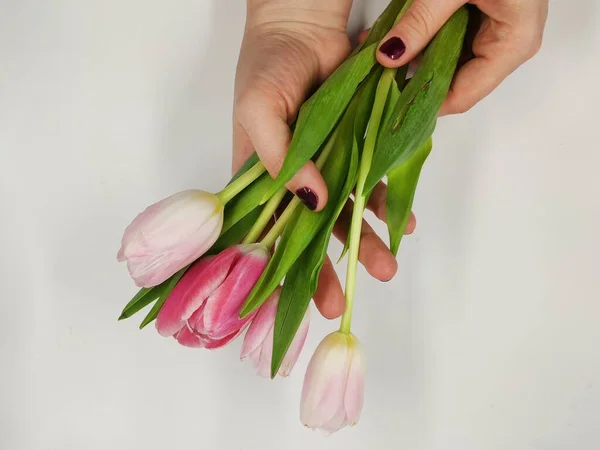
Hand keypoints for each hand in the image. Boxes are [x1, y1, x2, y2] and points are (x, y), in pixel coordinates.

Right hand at [233, 1, 413, 318]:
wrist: (303, 26)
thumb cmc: (268, 67)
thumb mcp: (260, 112)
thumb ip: (279, 159)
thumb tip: (313, 203)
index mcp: (261, 180)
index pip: (267, 235)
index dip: (281, 271)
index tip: (298, 302)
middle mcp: (294, 181)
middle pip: (310, 235)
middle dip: (327, 269)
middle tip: (344, 303)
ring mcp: (326, 167)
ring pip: (346, 215)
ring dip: (364, 242)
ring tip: (385, 266)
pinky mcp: (355, 149)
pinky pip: (373, 183)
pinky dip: (388, 203)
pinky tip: (401, 221)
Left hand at [377, 0, 548, 114]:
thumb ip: (421, 22)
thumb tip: (388, 55)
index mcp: (513, 45)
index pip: (463, 96)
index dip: (425, 102)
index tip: (391, 102)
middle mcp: (509, 46)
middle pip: (455, 82)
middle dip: (415, 78)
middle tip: (379, 75)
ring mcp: (498, 33)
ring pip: (450, 62)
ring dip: (416, 57)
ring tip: (382, 51)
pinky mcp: (486, 19)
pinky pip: (452, 41)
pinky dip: (426, 38)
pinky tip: (400, 34)